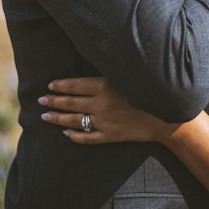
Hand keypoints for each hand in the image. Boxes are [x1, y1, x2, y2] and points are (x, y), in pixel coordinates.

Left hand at [39, 77, 170, 145]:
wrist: (168, 115)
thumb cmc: (149, 90)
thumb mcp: (128, 76)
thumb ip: (108, 74)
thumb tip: (92, 70)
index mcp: (105, 86)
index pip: (75, 85)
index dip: (60, 86)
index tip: (49, 85)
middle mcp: (101, 104)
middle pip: (71, 103)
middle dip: (53, 102)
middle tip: (40, 101)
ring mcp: (105, 122)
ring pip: (75, 121)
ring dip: (58, 119)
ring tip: (45, 118)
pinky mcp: (111, 136)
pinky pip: (88, 138)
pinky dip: (75, 137)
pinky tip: (66, 134)